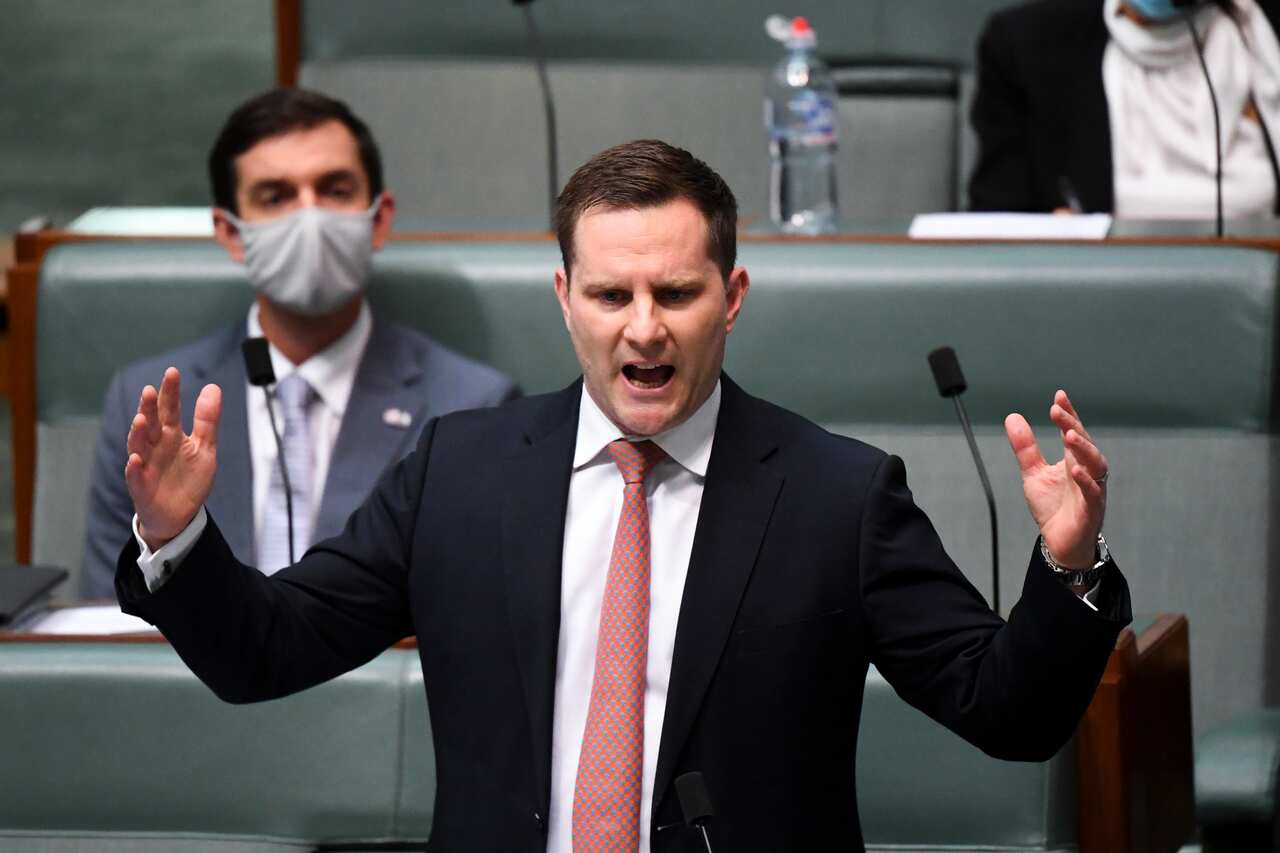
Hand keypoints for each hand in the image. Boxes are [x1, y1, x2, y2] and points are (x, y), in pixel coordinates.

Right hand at [124, 367, 221, 550]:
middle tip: (151, 390)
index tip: (172, 372)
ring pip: (138, 446)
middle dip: (150, 407)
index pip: (170, 409)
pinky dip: (134, 468)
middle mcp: (155, 446)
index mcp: (171, 435)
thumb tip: (213, 387)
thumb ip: (207, 420)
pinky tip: (136, 459)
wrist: (179, 515)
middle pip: (152, 423)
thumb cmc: (189, 479)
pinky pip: (135, 477)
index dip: (171, 392)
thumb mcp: (205, 448)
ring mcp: (146, 465)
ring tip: (141, 418)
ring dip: (138, 433)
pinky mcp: (141, 487)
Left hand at [1004, 390, 1107, 568]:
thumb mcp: (1033, 473)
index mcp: (1073, 460)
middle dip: (1072, 425)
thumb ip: (1026, 448)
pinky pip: (1093, 493)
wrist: (1060, 542)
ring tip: (1069, 435)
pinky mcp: (1091, 509)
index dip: (1068, 414)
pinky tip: (1074, 470)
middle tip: (1057, 410)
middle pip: (1083, 443)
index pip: (1072, 431)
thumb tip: (1013, 416)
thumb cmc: (1053, 507)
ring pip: (1095, 464)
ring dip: (1083, 449)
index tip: (1059, 396)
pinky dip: (1086, 481)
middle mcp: (1086, 471)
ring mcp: (1092, 489)